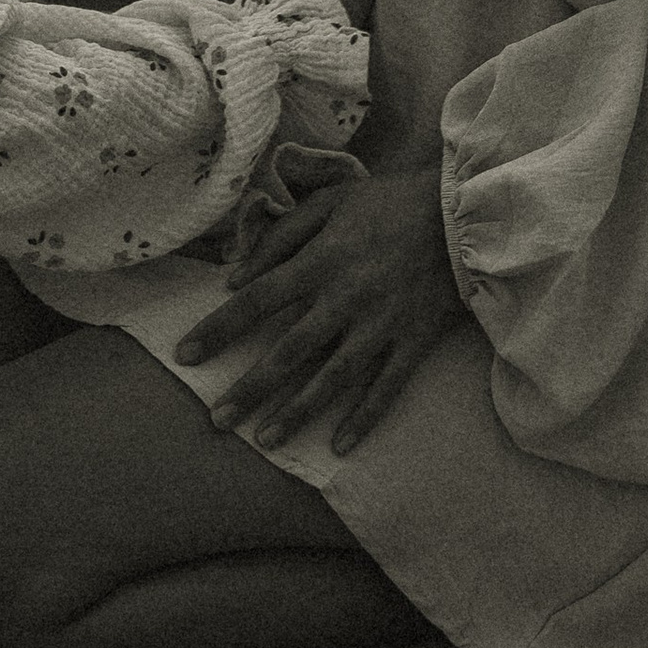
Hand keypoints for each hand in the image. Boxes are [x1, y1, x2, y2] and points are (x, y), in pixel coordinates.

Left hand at [174, 162, 459, 457]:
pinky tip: (339, 445)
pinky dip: (363, 418)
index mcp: (321, 262)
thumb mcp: (330, 202)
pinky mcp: (413, 342)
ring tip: (264, 441)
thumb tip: (235, 276)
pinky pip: (386, 388)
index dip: (218, 329)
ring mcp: (381, 325)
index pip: (256, 301)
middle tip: (216, 420)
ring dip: (297, 413)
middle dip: (249, 389)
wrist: (463, 213)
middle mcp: (345, 299)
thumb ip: (281, 236)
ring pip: (332, 379)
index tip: (184, 356)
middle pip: (287, 351)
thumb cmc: (388, 203)